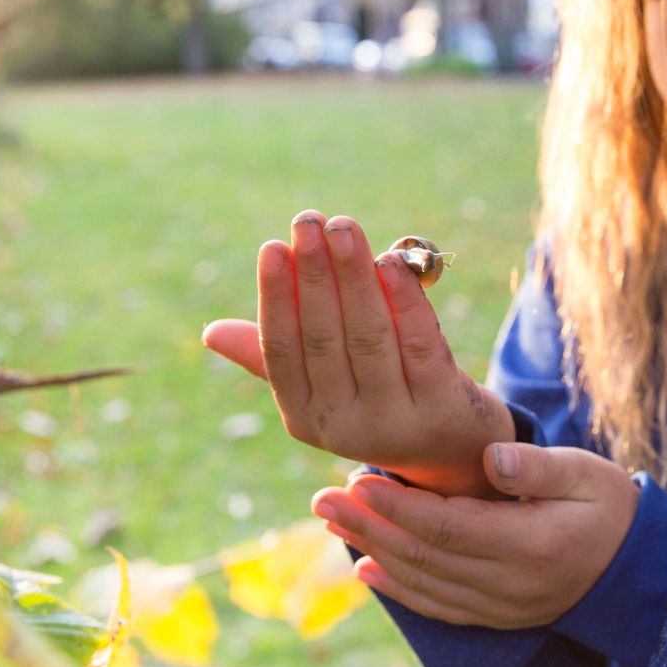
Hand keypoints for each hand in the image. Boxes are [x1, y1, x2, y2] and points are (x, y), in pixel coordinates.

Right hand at [201, 210, 513, 497]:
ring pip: (369, 337)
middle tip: (310, 221)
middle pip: (324, 340)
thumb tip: (212, 333)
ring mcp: (393, 422)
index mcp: (303, 417)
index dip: (276, 298)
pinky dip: (405, 301)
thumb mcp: (325, 384)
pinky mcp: (439, 407)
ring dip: (354, 276)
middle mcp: (343, 427)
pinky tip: (393, 262)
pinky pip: (418, 345)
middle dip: (315, 275)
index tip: (273, 246)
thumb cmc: (378, 396)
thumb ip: (275, 355)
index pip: (280, 352)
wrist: (453, 446)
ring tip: (344, 228)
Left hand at [311, 441, 639, 629]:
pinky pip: (437, 606)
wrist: (634, 567)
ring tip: (332, 523)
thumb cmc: (608, 506)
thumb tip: (491, 459)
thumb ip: (538, 467)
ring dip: (373, 553)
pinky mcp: (494, 617)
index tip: (358, 480)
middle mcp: (509, 585)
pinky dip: (397, 589)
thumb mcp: (587, 472)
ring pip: (423, 583)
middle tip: (323, 499)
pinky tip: (365, 568)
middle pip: (424, 557)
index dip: (399, 507)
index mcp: (531, 545)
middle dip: (369, 527)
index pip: (449, 528)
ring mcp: (500, 607)